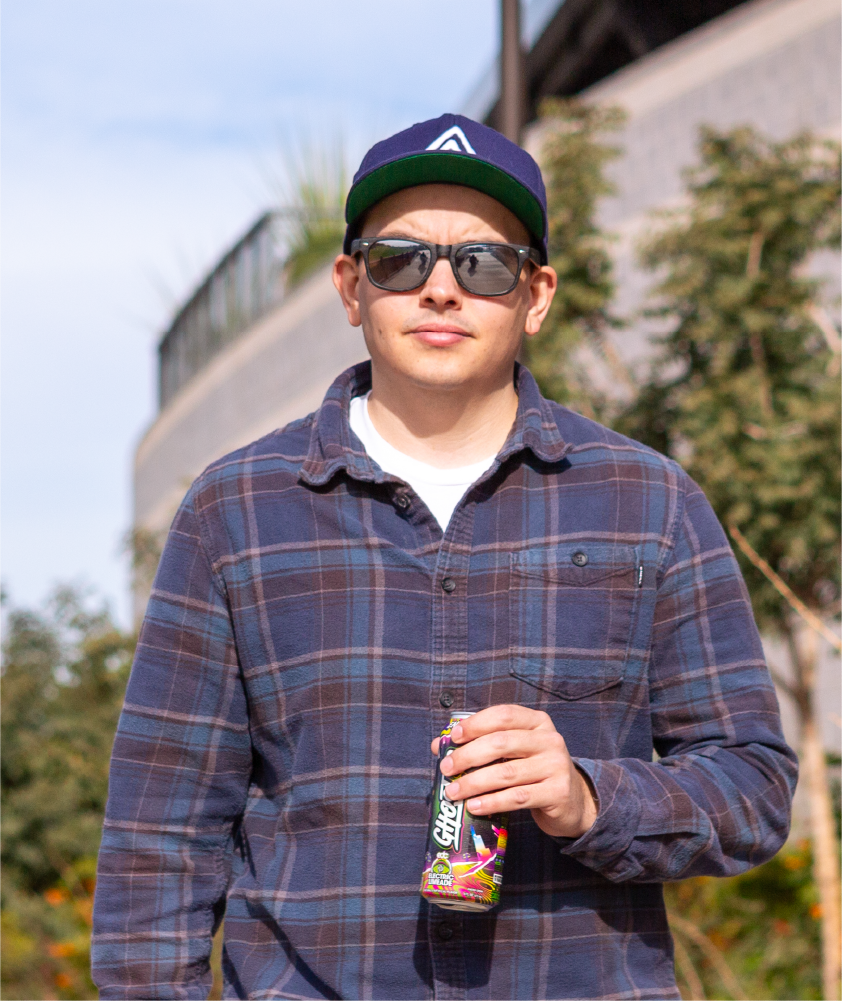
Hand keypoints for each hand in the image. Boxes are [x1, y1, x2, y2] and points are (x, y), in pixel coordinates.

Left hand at [430, 705, 597, 839]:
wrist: (572, 800)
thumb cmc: (533, 771)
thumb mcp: (514, 752)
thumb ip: (481, 743)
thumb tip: (439, 745)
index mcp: (537, 722)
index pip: (503, 715)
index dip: (476, 724)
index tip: (453, 737)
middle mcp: (550, 740)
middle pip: (501, 743)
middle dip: (468, 756)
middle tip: (447, 769)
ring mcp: (556, 766)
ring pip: (506, 773)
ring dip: (474, 783)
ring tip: (453, 792)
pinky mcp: (557, 793)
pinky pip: (517, 798)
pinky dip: (492, 802)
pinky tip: (474, 806)